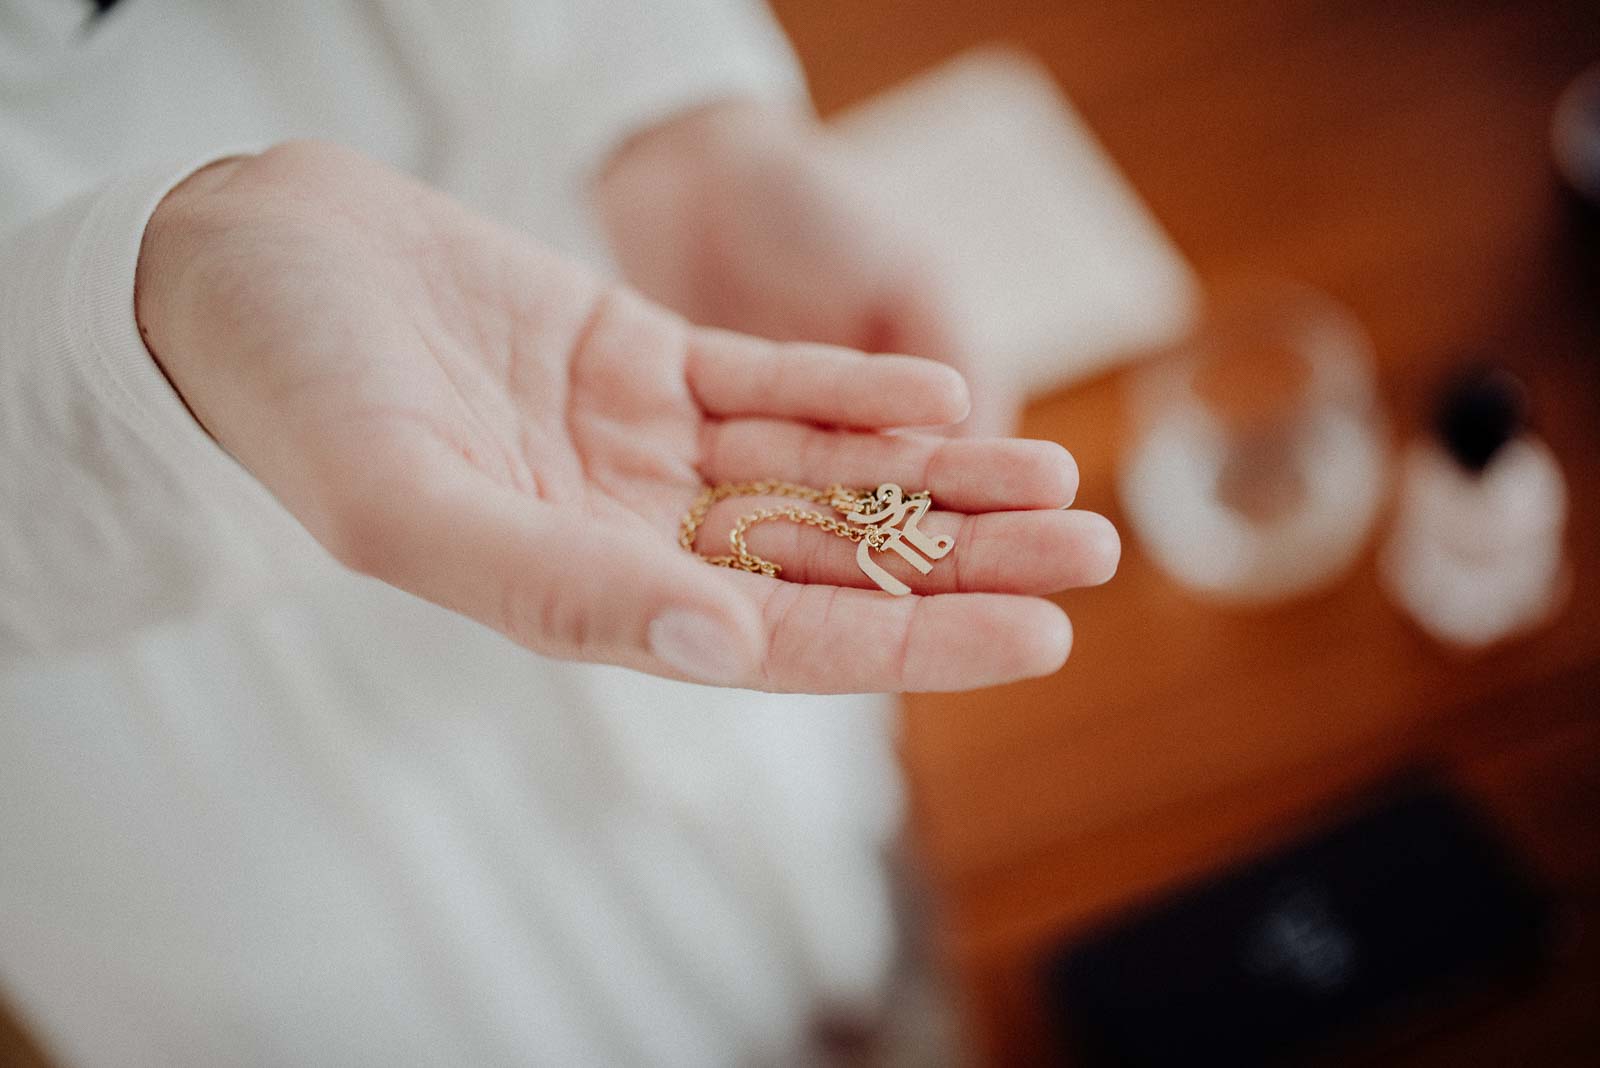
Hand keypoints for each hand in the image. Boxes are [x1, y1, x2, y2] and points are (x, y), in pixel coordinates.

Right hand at [137, 141, 1116, 692]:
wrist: (243, 267)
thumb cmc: (293, 393)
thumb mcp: (409, 502)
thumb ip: (560, 585)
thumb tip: (724, 644)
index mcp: (581, 593)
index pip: (782, 640)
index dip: (916, 643)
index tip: (1042, 637)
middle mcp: (626, 531)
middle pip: (828, 558)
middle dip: (962, 558)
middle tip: (1094, 550)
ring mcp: (635, 443)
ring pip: (817, 471)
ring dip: (934, 472)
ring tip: (1054, 474)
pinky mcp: (633, 356)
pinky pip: (767, 381)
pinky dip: (854, 387)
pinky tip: (941, 391)